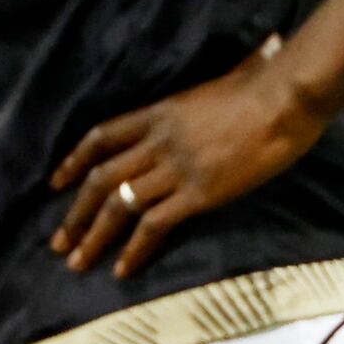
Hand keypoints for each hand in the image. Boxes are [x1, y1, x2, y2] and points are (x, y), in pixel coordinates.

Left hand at [47, 41, 323, 280]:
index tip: (57, 183)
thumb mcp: (218, 84)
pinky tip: (122, 269)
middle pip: (101, 178)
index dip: (75, 161)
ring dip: (94, 237)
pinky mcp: (198, 194)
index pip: (102, 137)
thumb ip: (208, 94)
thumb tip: (234, 74)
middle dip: (75, 214)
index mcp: (159, 112)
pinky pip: (153, 225)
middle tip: (58, 243)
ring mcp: (175, 168)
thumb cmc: (266, 83)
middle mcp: (157, 141)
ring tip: (77, 263)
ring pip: (118, 206)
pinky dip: (133, 250)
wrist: (286, 98)